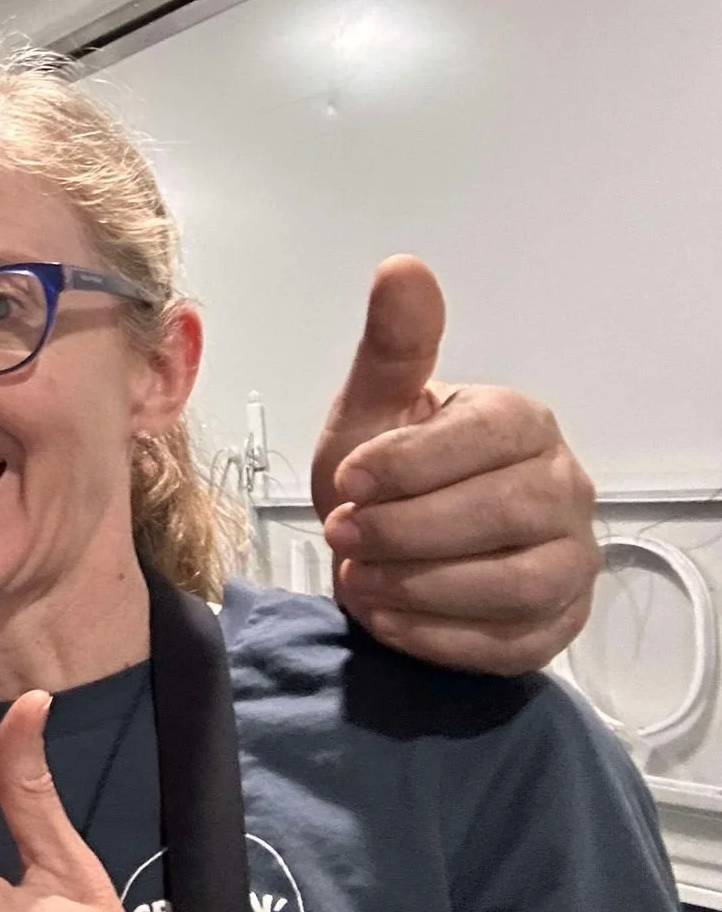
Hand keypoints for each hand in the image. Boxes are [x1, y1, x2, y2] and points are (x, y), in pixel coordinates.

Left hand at [310, 256, 597, 674]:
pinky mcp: (554, 625)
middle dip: (406, 531)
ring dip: (419, 587)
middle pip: (501, 513)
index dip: (408, 463)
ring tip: (360, 579)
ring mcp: (569, 560)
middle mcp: (563, 488)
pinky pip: (509, 644)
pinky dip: (436, 637)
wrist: (386, 547)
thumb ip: (393, 347)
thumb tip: (403, 267)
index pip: (485, 437)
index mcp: (522, 422)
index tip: (347, 481)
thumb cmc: (384, 473)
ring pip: (512, 584)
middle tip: (343, 536)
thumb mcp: (373, 407)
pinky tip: (386, 619)